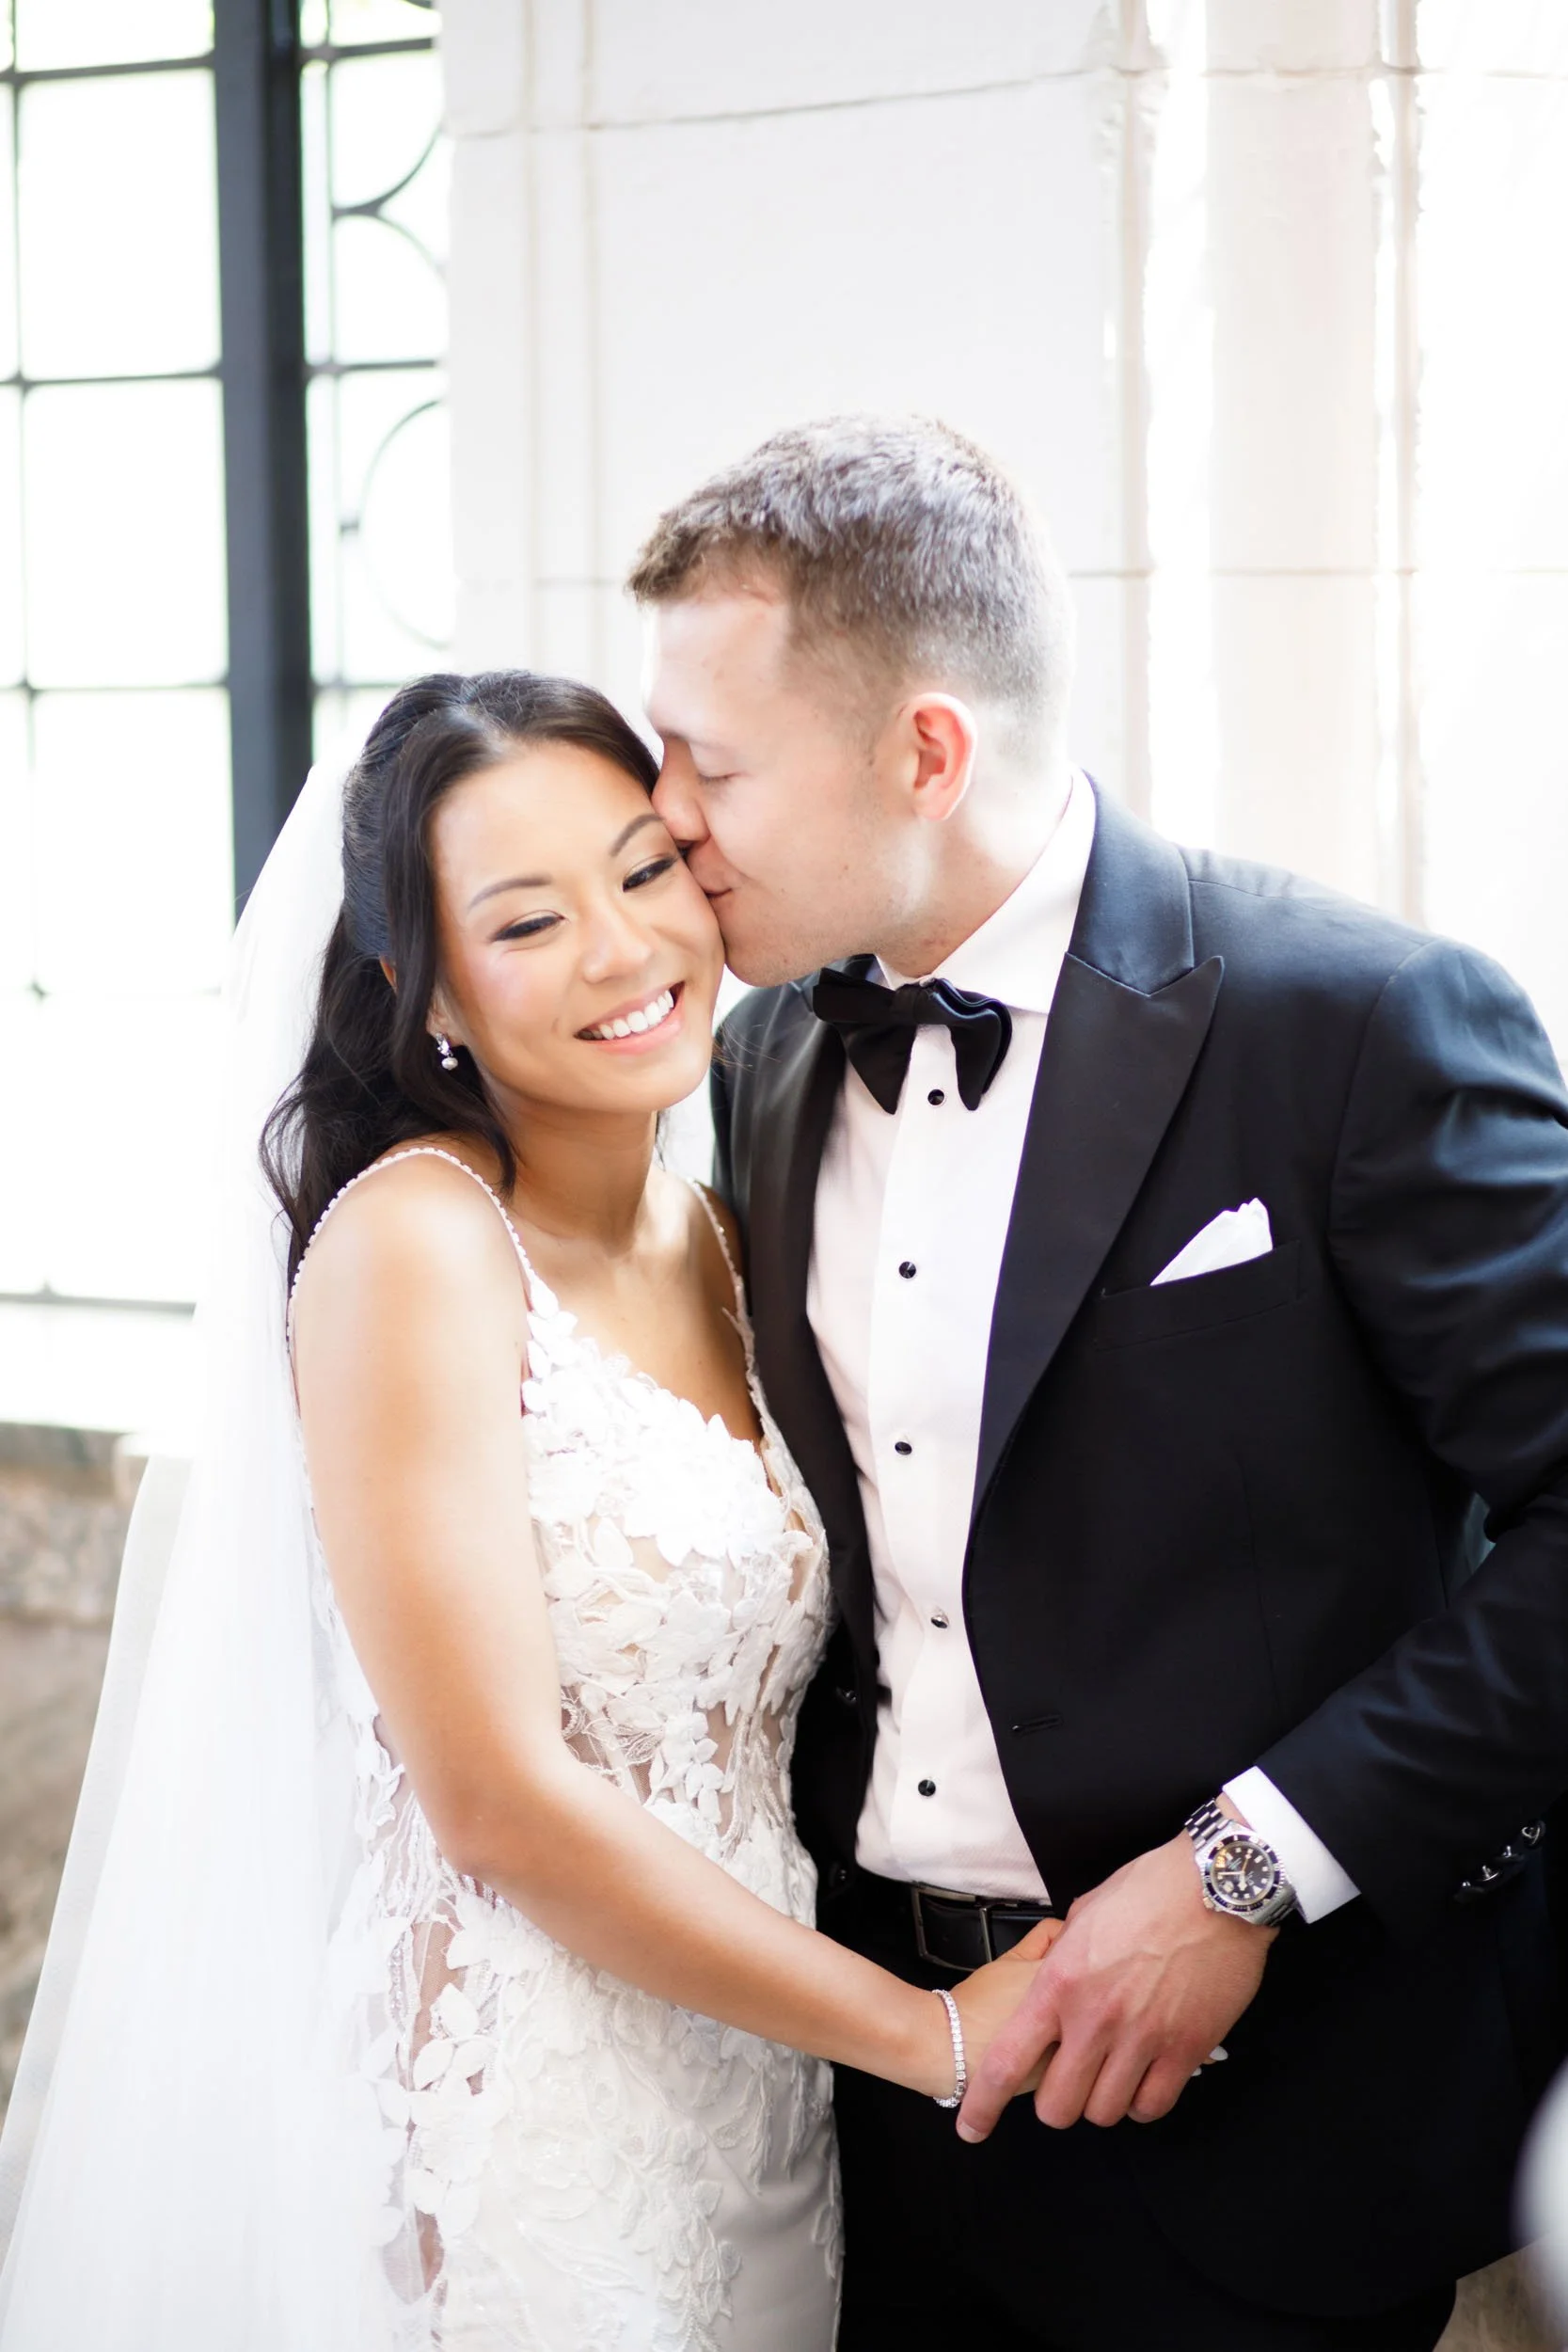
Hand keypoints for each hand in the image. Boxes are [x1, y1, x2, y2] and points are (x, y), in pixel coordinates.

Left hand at [955, 1836, 1273, 2142]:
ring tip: (1110, 2075)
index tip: (972, 2127)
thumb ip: (1062, 1951)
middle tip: (1067, 2085)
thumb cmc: (1150, 1889)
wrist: (1215, 1887)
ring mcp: (1141, 2038)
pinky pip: (1152, 2104)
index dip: (984, 2105)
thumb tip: (1055, 1966)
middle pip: (1058, 2106)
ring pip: (1105, 2112)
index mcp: (1058, 1983)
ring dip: (1102, 2101)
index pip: (1007, 2062)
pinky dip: (1143, 2101)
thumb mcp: (1086, 1913)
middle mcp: (1094, 2019)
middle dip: (1057, 2104)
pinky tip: (1143, 2079)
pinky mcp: (1185, 2049)